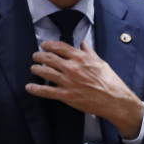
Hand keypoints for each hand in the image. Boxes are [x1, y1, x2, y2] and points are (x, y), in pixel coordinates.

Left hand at [26, 40, 143, 137]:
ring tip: (33, 68)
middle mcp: (72, 67)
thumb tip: (83, 43)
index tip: (44, 45)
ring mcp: (68, 81)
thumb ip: (89, 52)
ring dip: (36, 69)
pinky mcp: (66, 95)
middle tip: (35, 56)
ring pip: (45, 72)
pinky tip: (29, 87)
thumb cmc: (109, 81)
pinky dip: (36, 89)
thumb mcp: (100, 62)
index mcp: (81, 57)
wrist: (114, 99)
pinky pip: (47, 91)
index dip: (49, 45)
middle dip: (39, 56)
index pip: (60, 47)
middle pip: (49, 58)